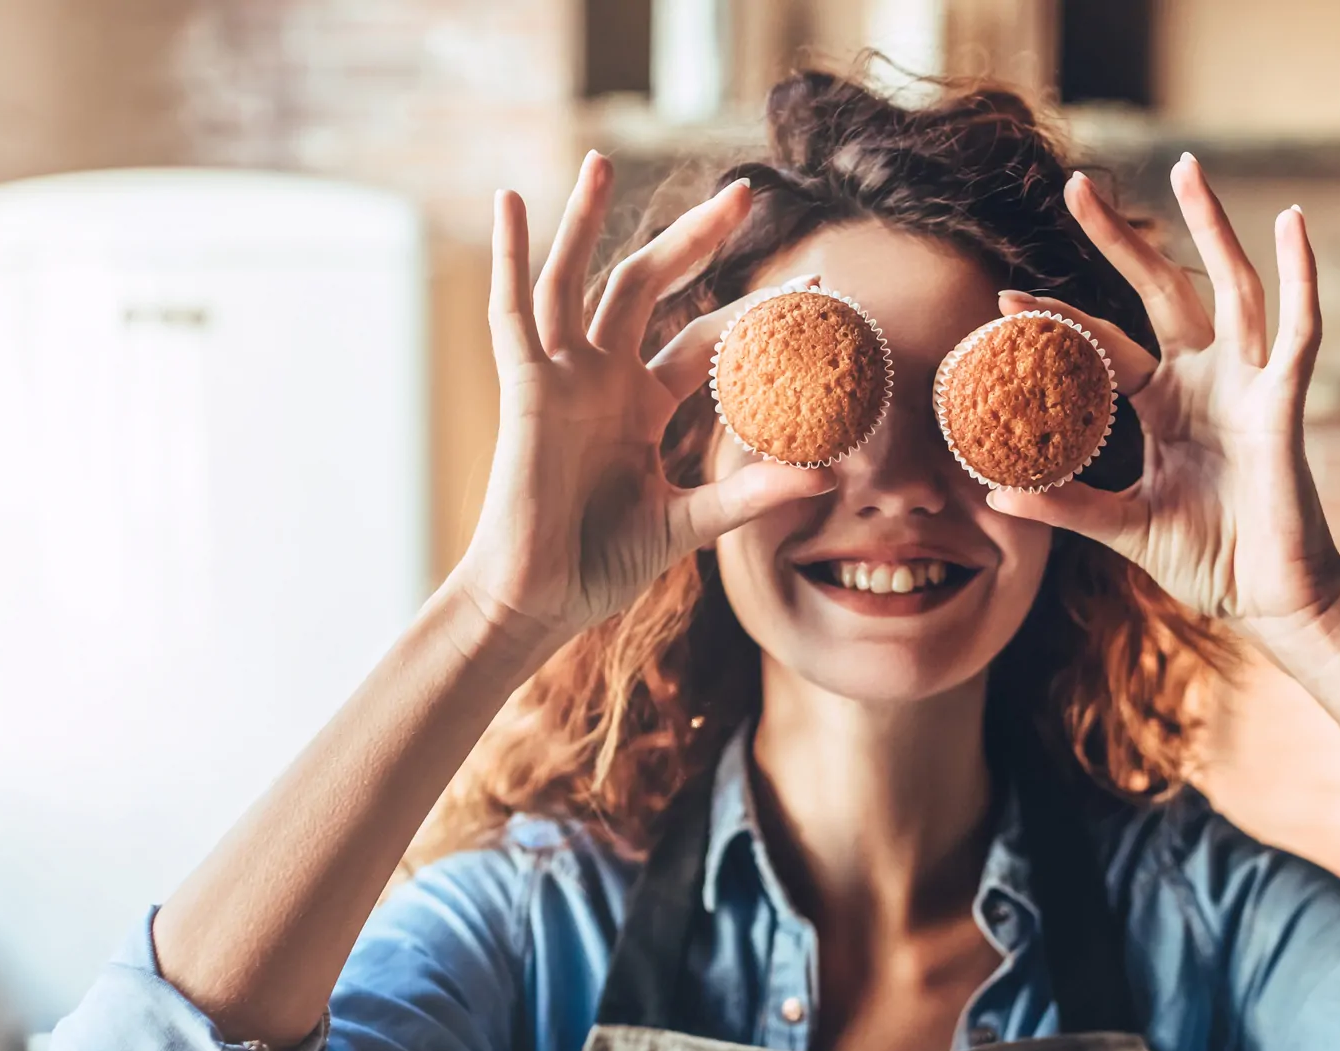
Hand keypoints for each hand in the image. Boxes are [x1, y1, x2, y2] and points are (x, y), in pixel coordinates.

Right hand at [456, 153, 835, 647]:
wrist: (539, 602)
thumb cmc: (602, 565)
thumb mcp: (688, 525)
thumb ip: (750, 494)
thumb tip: (830, 477)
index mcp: (642, 405)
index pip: (707, 340)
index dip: (755, 312)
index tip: (816, 285)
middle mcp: (602, 379)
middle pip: (649, 286)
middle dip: (694, 239)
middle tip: (744, 191)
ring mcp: (561, 379)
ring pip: (576, 279)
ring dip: (586, 219)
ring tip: (602, 160)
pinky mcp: (525, 389)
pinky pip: (513, 312)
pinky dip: (509, 257)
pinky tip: (510, 203)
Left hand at [984, 158, 1339, 645]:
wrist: (1269, 600)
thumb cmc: (1207, 559)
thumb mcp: (1124, 527)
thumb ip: (1067, 505)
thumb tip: (995, 492)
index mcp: (1163, 405)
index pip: (1103, 345)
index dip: (1057, 320)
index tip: (1003, 297)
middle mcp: (1205, 382)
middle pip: (1161, 290)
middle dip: (1121, 239)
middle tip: (1075, 185)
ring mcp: (1247, 386)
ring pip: (1230, 287)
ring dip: (1211, 227)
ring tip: (1187, 168)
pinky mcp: (1283, 403)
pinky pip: (1297, 330)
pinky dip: (1301, 277)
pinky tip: (1293, 223)